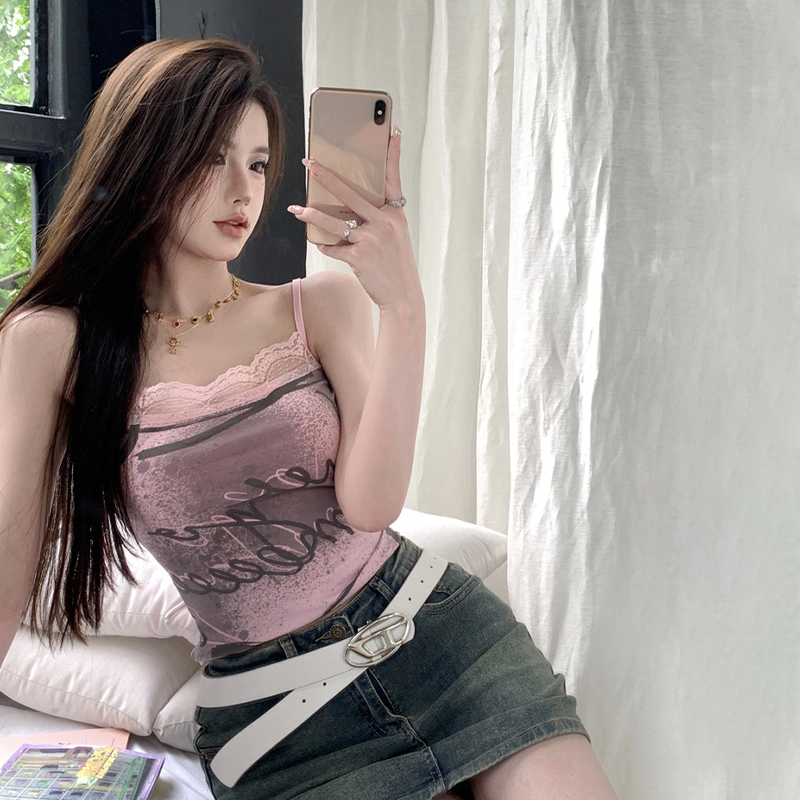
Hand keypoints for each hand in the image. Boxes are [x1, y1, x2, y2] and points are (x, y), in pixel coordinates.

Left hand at [288, 126, 421, 311]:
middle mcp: (385, 222)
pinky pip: (334, 246)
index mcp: (396, 214)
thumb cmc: (396, 265)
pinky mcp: (359, 256)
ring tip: (296, 208)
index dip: (393, 155)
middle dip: (326, 177)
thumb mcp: (395, 236)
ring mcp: (371, 239)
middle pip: (350, 193)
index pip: (393, 179)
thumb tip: (348, 210)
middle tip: (309, 164)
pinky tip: (320, 243)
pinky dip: (326, 245)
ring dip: (311, 214)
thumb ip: (378, 219)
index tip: (392, 132)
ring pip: (334, 221)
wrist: (403, 296)